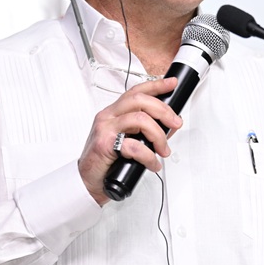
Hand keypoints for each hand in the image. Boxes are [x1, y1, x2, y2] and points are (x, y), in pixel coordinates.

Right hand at [78, 76, 181, 204]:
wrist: (88, 181)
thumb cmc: (106, 161)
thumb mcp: (127, 140)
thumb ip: (145, 130)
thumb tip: (169, 125)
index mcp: (114, 112)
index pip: (136, 92)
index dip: (156, 86)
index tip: (171, 84)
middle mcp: (108, 117)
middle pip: (140, 101)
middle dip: (164, 111)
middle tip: (175, 123)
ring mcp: (105, 129)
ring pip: (140, 120)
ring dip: (158, 135)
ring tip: (163, 150)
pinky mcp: (105, 145)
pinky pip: (135, 146)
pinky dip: (149, 157)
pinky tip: (152, 164)